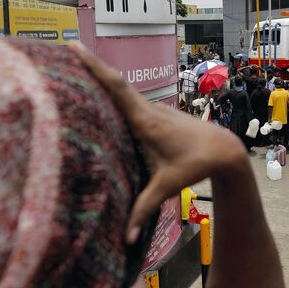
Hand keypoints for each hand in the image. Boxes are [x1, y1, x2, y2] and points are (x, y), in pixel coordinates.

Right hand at [70, 42, 245, 242]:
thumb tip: (127, 240)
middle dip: (90, 64)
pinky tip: (100, 90)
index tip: (75, 48)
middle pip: (114, 81)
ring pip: (122, 87)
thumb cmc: (195, 165)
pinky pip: (129, 97)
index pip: (116, 87)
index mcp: (145, 120)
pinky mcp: (155, 113)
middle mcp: (147, 108)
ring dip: (100, 75)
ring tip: (73, 63)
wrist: (224, 150)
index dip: (94, 67)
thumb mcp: (167, 186)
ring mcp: (152, 108)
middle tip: (64, 48)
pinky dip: (113, 89)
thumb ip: (144, 209)